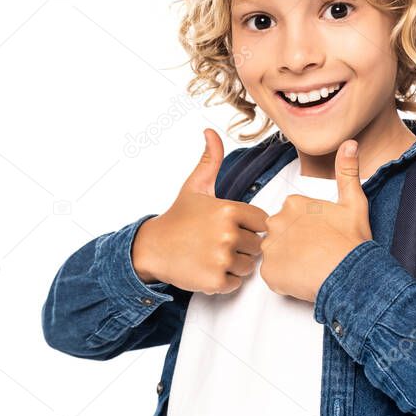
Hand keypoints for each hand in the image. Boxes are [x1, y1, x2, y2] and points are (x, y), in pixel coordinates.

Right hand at [132, 128, 268, 294]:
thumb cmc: (178, 217)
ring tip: (213, 255)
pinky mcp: (215, 280)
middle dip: (242, 246)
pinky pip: (235, 283)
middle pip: (257, 246)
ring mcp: (221, 259)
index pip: (262, 222)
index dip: (248, 225)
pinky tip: (209, 268)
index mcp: (228, 210)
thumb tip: (211, 132)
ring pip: (249, 266)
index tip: (230, 226)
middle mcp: (227, 234)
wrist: (153, 247)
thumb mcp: (195, 186)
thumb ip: (210, 160)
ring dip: (235, 264)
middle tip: (218, 242)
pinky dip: (225, 280)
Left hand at [259, 139, 372, 302]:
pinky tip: (303, 278)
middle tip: (315, 253)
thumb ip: (347, 172)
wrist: (352, 275)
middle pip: (279, 233)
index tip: (319, 237)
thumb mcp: (354, 202)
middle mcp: (276, 221)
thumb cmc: (352, 241)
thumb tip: (350, 143)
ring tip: (310, 266)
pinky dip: (284, 280)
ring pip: (274, 253)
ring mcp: (270, 247)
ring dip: (288, 261)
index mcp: (293, 204)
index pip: (291, 215)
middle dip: (293, 243)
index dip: (306, 229)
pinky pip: (271, 275)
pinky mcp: (268, 271)